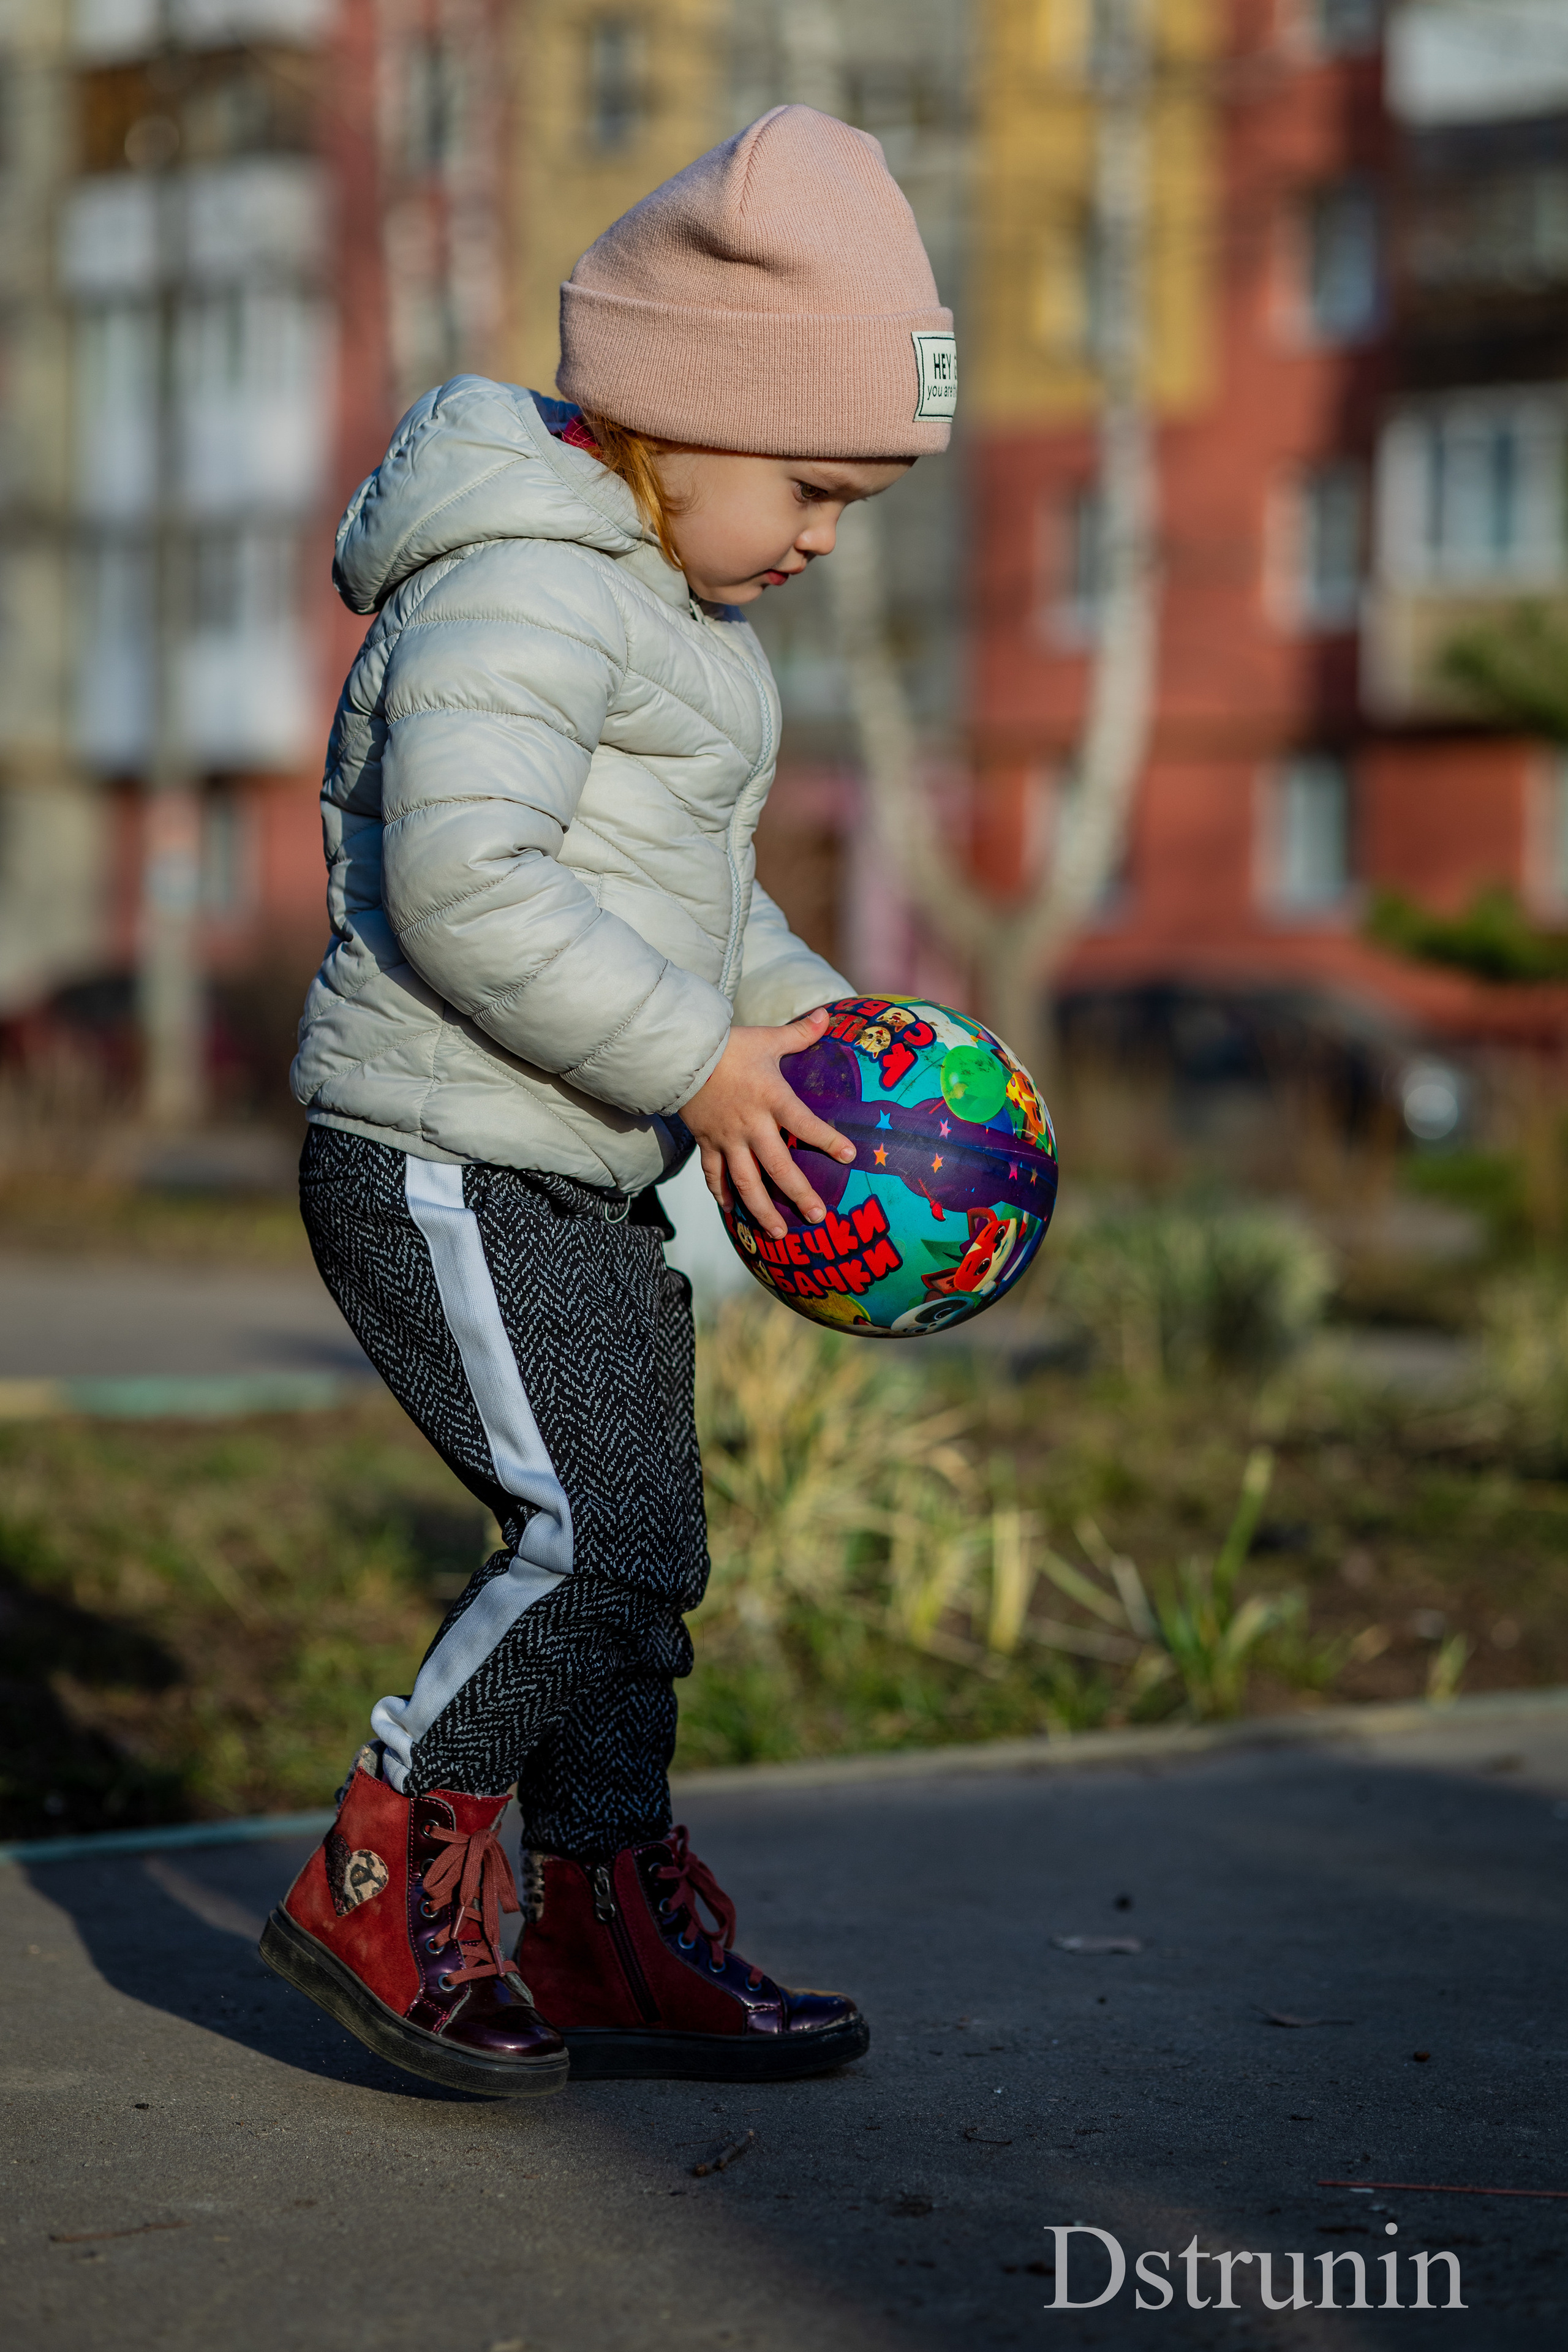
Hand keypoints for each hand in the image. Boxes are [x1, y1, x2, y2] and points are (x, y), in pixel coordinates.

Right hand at [679, 1006, 853, 1237]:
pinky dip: (722, 1195)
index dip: (827, 1140)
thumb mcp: (767, 1039)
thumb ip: (800, 1033)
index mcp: (771, 1099)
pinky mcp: (707, 1143)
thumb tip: (827, 1014)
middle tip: (818, 1216)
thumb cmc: (729, 1046)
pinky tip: (733, 1214)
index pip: (804, 1123)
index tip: (850, 1156)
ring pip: (745, 1182)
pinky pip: (714, 1175)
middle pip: (777, 1167)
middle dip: (798, 1194)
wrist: (680, 1055)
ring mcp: (727, 1138)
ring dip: (762, 1209)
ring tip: (778, 1233)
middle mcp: (751, 1125)